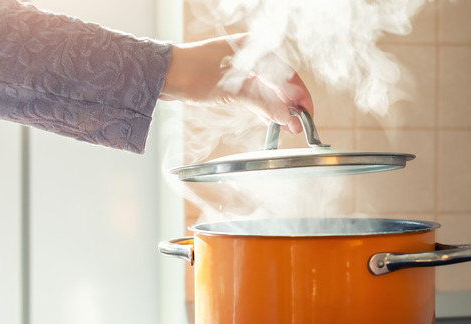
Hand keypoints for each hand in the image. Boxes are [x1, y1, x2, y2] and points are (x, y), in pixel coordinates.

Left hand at [159, 34, 312, 133]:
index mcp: (255, 49)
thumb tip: (286, 117)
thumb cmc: (194, 72)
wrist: (164, 74)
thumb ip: (264, 103)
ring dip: (278, 109)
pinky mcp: (231, 81)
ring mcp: (241, 69)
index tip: (307, 114)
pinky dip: (264, 107)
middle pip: (280, 83)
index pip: (288, 75)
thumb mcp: (234, 89)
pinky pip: (255, 95)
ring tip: (288, 127)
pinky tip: (272, 120)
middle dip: (290, 105)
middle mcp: (251, 56)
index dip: (300, 96)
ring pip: (268, 91)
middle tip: (299, 126)